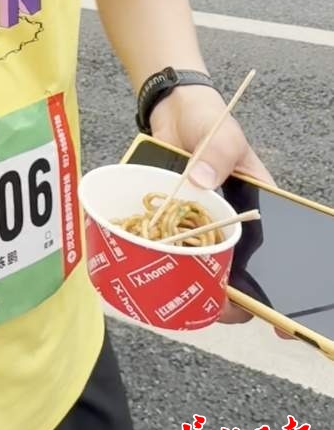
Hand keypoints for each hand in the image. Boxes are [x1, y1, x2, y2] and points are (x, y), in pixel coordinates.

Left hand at [149, 84, 290, 330]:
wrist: (172, 110)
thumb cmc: (209, 121)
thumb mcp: (222, 135)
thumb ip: (217, 153)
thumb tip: (204, 181)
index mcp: (253, 209)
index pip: (269, 255)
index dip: (272, 291)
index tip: (277, 319)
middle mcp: (228, 223)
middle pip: (234, 272)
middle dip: (227, 295)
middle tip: (215, 306)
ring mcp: (197, 223)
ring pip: (199, 266)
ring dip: (193, 284)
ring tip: (183, 299)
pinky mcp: (169, 219)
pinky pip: (167, 246)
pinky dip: (161, 260)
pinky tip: (153, 273)